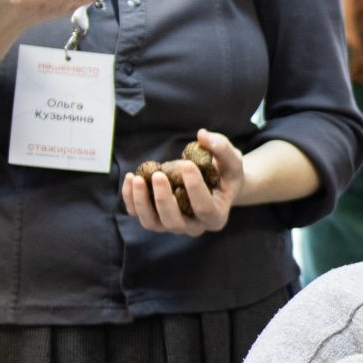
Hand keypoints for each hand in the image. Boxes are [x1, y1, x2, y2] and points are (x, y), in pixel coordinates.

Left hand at [120, 129, 244, 236]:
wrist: (215, 184)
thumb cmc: (225, 173)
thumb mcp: (232, 160)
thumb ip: (222, 147)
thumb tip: (202, 135)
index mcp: (216, 217)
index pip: (205, 209)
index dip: (195, 188)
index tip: (187, 164)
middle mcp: (194, 227)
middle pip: (175, 222)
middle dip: (163, 199)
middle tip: (158, 175)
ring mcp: (172, 225)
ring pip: (152, 222)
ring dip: (142, 202)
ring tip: (137, 178)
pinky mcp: (155, 218)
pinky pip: (138, 214)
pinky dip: (131, 198)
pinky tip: (131, 177)